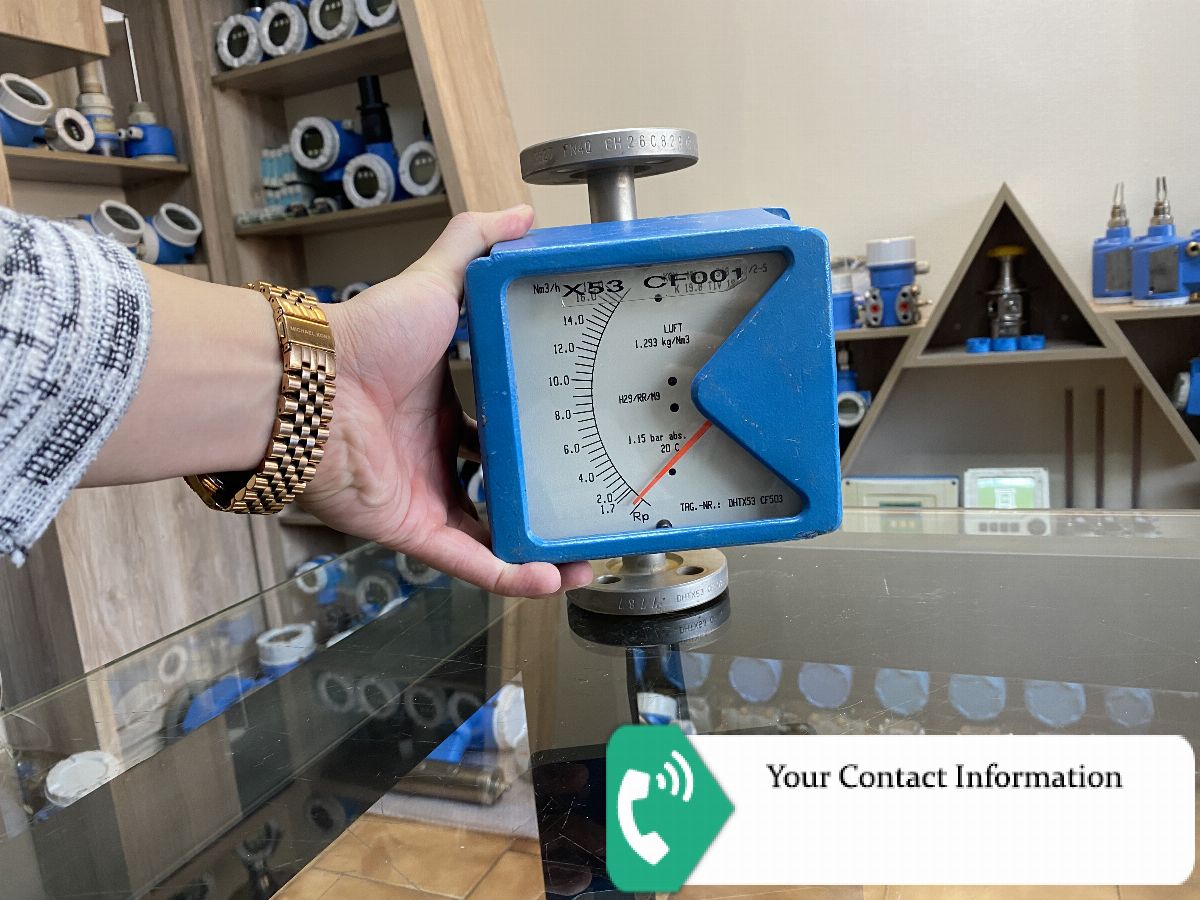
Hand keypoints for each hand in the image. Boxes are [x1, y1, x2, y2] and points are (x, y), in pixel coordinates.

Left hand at [303, 207, 593, 597]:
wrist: (309, 387)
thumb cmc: (366, 336)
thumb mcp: (435, 281)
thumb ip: (474, 244)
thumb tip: (523, 214)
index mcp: (448, 406)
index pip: (505, 430)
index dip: (545, 440)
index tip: (588, 443)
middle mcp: (438, 455)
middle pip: (504, 487)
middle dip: (549, 503)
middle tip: (596, 508)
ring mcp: (427, 494)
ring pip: (494, 535)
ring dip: (539, 552)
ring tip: (586, 559)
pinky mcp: (412, 527)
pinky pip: (469, 561)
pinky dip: (509, 574)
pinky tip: (551, 579)